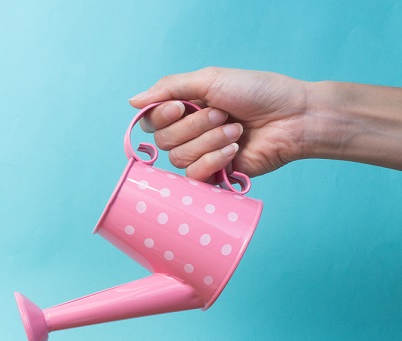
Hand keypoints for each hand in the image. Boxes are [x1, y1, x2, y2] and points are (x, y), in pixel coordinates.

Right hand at [129, 67, 310, 180]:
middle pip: (164, 141)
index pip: (152, 121)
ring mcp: (202, 155)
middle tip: (224, 115)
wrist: (293, 117)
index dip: (161, 116)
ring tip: (236, 131)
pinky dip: (213, 161)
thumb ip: (169, 87)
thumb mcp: (210, 80)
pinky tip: (234, 151)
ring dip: (210, 141)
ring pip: (179, 158)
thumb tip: (132, 101)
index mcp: (186, 109)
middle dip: (195, 126)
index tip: (181, 106)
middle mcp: (190, 133)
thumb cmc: (258, 92)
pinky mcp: (214, 176)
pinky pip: (193, 176)